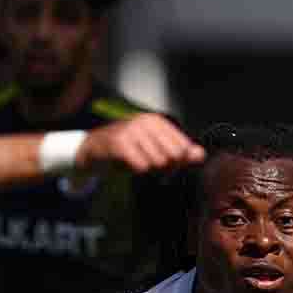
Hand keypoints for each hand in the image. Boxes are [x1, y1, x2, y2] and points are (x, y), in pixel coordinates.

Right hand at [75, 114, 204, 173]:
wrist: (92, 149)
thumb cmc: (126, 150)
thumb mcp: (154, 149)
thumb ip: (179, 152)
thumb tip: (200, 155)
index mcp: (158, 121)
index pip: (183, 148)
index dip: (177, 162)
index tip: (163, 163)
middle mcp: (146, 122)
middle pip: (173, 157)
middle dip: (163, 168)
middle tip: (148, 164)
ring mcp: (132, 131)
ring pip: (157, 163)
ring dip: (148, 170)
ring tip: (136, 162)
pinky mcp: (119, 143)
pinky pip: (141, 167)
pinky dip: (136, 171)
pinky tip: (127, 164)